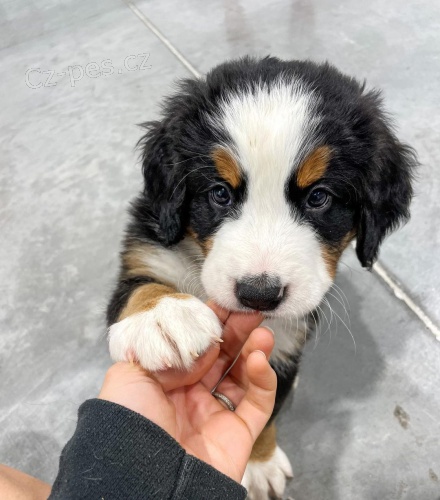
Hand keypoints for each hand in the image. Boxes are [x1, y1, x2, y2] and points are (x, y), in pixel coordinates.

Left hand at [99, 303, 276, 482]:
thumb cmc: (129, 422)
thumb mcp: (127, 375)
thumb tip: (195, 340)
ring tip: (261, 331)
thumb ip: (159, 347)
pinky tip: (259, 360)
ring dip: (253, 350)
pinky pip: (258, 402)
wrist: (142, 481)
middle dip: (236, 330)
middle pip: (221, 356)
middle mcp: (190, 395)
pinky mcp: (238, 433)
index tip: (224, 303)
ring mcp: (215, 414)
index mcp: (164, 381)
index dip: (209, 323)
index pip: (193, 346)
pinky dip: (264, 379)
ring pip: (242, 375)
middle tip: (251, 310)